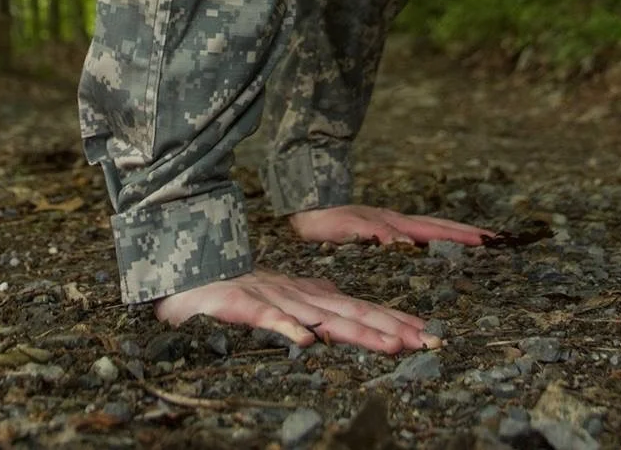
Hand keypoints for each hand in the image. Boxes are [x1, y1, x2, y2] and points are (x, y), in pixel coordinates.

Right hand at [151, 266, 435, 353]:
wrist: (192, 274)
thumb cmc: (238, 291)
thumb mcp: (285, 296)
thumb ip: (313, 299)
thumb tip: (340, 304)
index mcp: (312, 296)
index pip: (361, 308)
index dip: (395, 320)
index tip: (428, 333)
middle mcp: (302, 297)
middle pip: (354, 313)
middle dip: (393, 327)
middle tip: (429, 340)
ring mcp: (276, 300)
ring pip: (324, 317)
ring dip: (359, 331)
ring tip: (391, 346)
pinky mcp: (246, 306)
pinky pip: (270, 320)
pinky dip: (289, 329)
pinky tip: (308, 342)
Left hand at [287, 204, 495, 247]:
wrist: (306, 207)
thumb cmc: (324, 221)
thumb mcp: (348, 228)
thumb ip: (377, 234)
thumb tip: (408, 244)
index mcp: (394, 223)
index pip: (435, 230)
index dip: (461, 237)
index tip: (488, 241)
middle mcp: (398, 222)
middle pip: (440, 226)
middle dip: (468, 233)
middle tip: (496, 240)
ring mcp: (392, 224)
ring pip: (431, 228)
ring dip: (455, 234)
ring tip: (478, 241)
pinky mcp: (383, 229)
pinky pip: (418, 233)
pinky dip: (436, 237)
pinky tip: (439, 246)